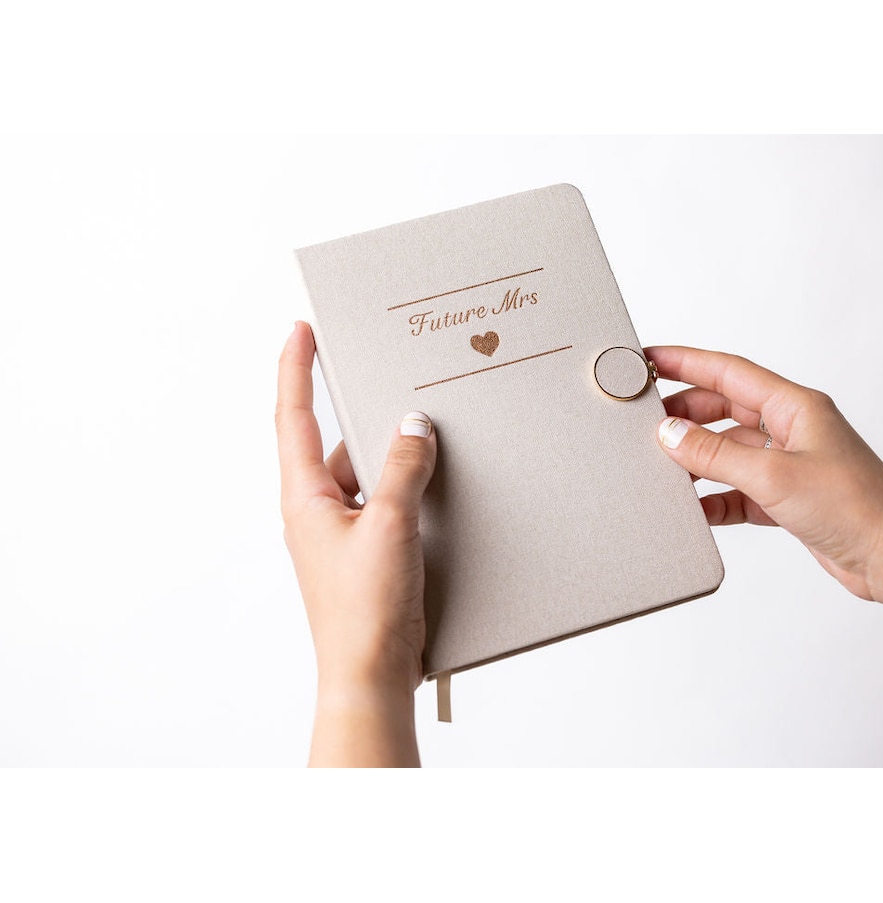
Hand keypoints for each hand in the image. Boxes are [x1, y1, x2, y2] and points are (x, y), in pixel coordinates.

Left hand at [276, 322, 436, 765]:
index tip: (300, 330)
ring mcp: (341, 532)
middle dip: (360, 413)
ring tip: (426, 436)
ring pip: (366, 474)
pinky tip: (434, 484)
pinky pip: (383, 502)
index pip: (294, 417)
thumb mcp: (390, 526)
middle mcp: (317, 510)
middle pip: (336, 443)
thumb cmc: (365, 610)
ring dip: (392, 457)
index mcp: (305, 497)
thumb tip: (414, 425)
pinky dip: (405, 487)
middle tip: (384, 377)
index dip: (295, 369)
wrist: (371, 673)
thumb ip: (404, 469)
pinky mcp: (366, 550)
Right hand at [645, 346, 882, 649]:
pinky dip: (713, 497)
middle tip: (647, 421)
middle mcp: (790, 430)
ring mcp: (787, 464)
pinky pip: (736, 490)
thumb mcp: (773, 475)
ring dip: (697, 459)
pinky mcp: (784, 498)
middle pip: (723, 409)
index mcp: (794, 406)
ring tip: (663, 466)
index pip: (729, 372)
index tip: (651, 360)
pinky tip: (695, 508)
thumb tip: (670, 434)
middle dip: (684, 414)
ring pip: (727, 451)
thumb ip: (715, 454)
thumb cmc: (857, 507)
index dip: (686, 362)